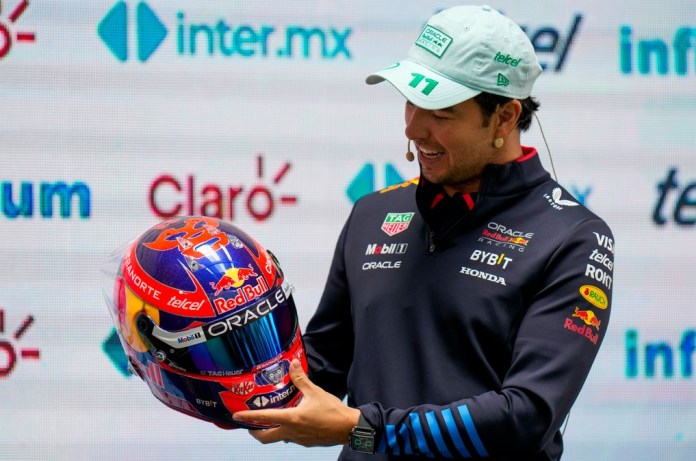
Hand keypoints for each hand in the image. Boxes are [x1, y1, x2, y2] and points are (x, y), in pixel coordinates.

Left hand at [233, 359, 360, 446]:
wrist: (348, 428)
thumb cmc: (332, 411)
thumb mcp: (315, 392)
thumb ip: (301, 379)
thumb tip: (293, 364)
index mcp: (292, 419)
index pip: (265, 418)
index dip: (248, 417)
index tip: (237, 417)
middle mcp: (292, 432)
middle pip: (267, 437)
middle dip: (256, 432)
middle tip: (251, 425)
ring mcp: (299, 439)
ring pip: (279, 438)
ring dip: (272, 431)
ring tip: (271, 421)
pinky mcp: (307, 443)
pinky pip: (292, 438)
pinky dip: (287, 432)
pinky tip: (293, 423)